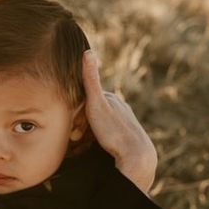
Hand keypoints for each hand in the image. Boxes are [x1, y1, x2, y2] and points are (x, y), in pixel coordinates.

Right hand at [82, 50, 156, 191]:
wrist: (135, 156)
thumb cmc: (114, 130)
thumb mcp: (96, 104)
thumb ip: (90, 80)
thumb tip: (87, 52)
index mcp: (114, 100)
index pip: (89, 101)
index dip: (77, 114)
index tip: (72, 129)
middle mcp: (121, 109)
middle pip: (94, 114)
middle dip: (82, 126)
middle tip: (75, 140)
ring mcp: (125, 124)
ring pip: (100, 127)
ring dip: (88, 136)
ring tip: (82, 148)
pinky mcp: (127, 139)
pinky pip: (108, 138)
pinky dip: (97, 143)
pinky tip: (94, 151)